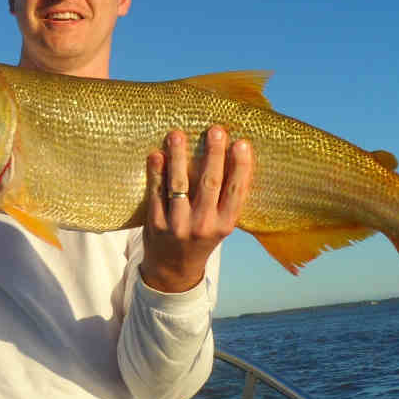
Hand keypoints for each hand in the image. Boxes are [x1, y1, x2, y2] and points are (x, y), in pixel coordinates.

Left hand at [140, 127, 253, 292]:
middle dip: (213, 155)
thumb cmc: (201, 237)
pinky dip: (156, 173)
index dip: (240, 167)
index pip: (236, 192)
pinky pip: (156, 193)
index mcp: (225, 224)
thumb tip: (232, 154)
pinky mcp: (156, 224)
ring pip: (179, 185)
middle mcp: (204, 225)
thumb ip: (225, 198)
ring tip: (177, 134)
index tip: (242, 143)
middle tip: (215, 130)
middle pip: (210, 184)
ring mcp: (178, 225)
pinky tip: (157, 155)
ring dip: (179, 157)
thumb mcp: (220, 224)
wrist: (173, 269)